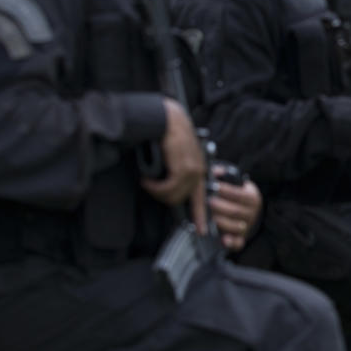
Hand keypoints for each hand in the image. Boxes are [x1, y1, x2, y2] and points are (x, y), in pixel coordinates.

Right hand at [141, 98, 207, 233]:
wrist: (168, 119)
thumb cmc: (169, 136)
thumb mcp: (176, 157)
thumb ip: (177, 172)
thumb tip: (168, 188)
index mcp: (199, 169)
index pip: (202, 197)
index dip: (201, 215)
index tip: (201, 230)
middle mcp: (199, 171)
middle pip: (182, 200)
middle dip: (163, 197)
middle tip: (151, 187)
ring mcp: (193, 171)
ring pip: (173, 196)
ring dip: (157, 192)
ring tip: (148, 181)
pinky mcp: (183, 169)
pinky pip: (168, 189)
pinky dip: (155, 187)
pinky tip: (148, 178)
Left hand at [209, 167, 261, 250]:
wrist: (244, 211)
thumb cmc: (235, 196)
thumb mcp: (235, 183)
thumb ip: (224, 176)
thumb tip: (215, 171)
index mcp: (252, 198)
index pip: (240, 194)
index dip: (227, 191)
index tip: (214, 186)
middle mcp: (252, 213)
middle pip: (237, 211)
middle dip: (222, 207)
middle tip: (209, 202)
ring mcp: (247, 227)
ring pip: (236, 226)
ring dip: (223, 222)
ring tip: (211, 217)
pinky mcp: (241, 239)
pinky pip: (238, 243)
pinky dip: (231, 243)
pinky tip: (223, 239)